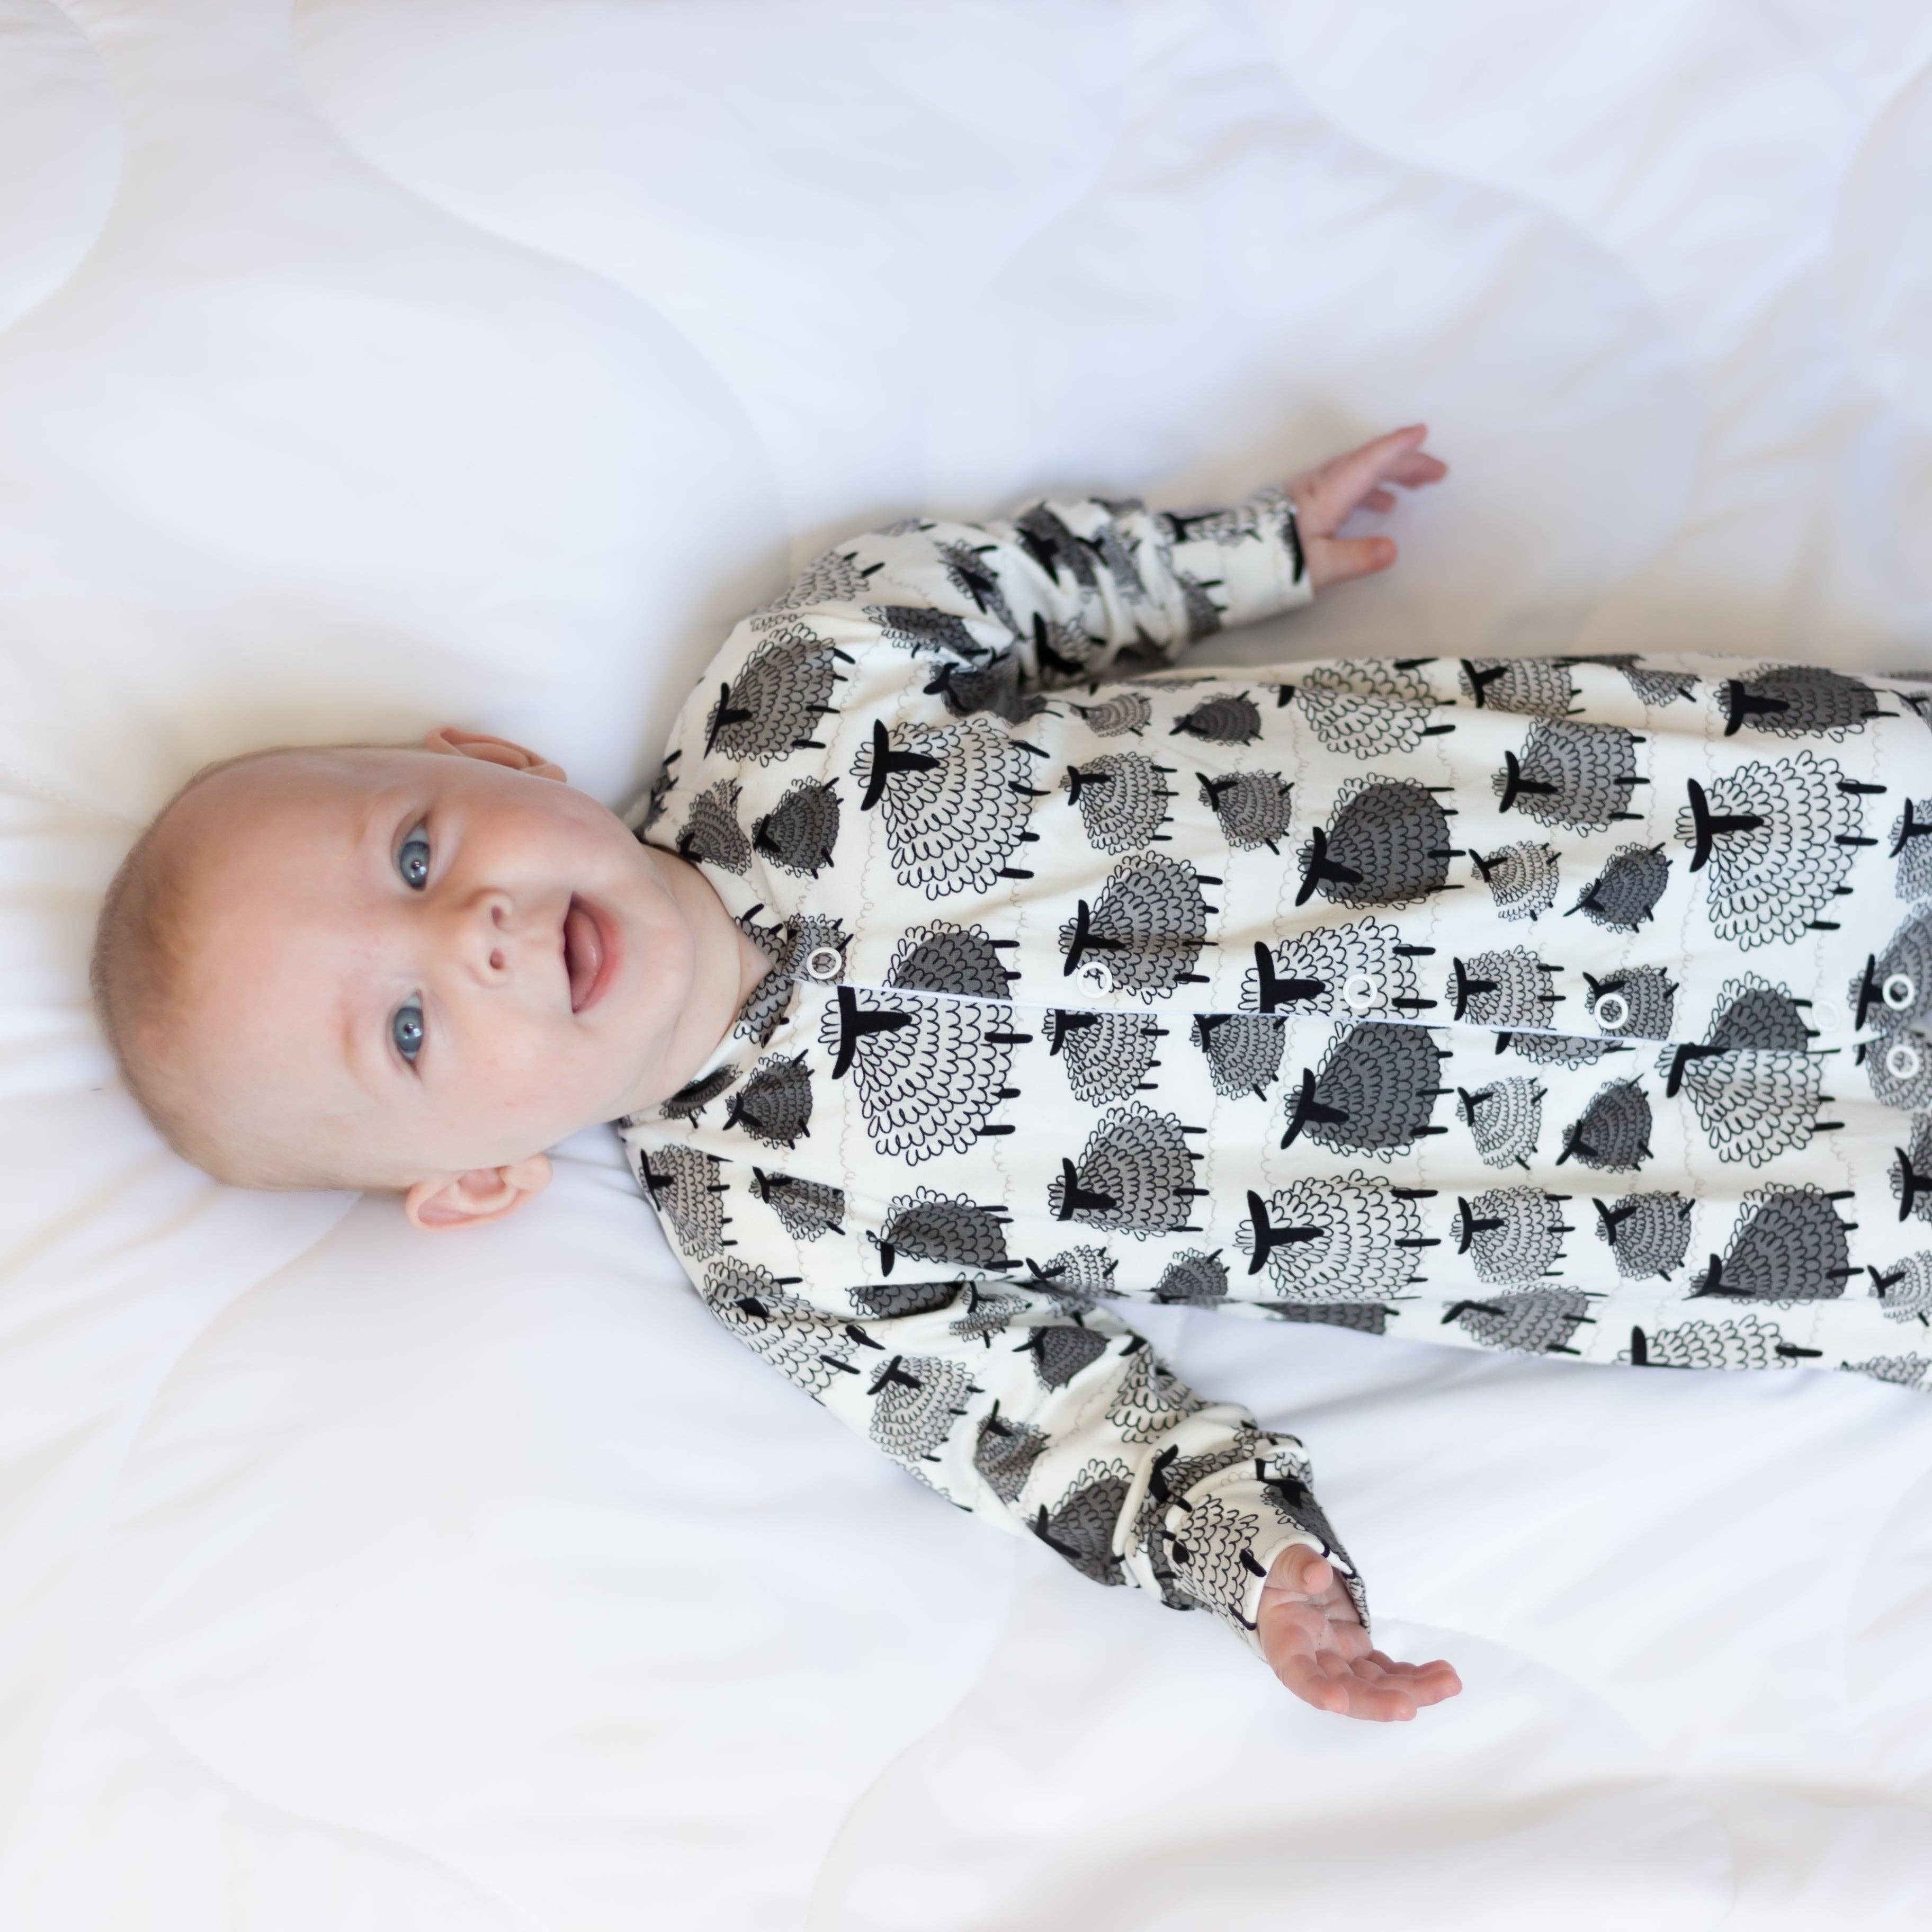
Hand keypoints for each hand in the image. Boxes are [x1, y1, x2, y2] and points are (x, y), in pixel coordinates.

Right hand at [1257, 1543, 1462, 1721]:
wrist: (1283, 1577)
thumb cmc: (1273, 1570)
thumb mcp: (1277, 1561)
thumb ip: (1295, 1567)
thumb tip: (1316, 1576)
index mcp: (1285, 1640)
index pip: (1297, 1672)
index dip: (1315, 1689)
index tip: (1338, 1702)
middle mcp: (1314, 1660)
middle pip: (1347, 1689)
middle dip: (1379, 1701)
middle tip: (1411, 1707)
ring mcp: (1339, 1659)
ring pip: (1376, 1684)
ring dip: (1411, 1689)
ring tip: (1449, 1682)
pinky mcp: (1357, 1653)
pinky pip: (1387, 1670)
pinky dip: (1413, 1675)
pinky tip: (1441, 1674)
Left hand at [1285, 424, 1446, 591]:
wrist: (1224, 568)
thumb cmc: (1270, 566)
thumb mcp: (1316, 567)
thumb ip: (1354, 558)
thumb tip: (1392, 549)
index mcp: (1325, 495)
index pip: (1367, 463)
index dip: (1395, 448)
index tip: (1421, 430)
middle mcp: (1317, 487)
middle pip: (1366, 465)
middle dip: (1403, 463)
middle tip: (1439, 470)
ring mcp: (1307, 495)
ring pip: (1355, 474)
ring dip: (1388, 475)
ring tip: (1417, 486)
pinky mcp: (1299, 507)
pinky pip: (1343, 487)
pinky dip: (1367, 491)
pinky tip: (1380, 510)